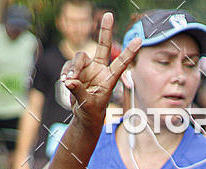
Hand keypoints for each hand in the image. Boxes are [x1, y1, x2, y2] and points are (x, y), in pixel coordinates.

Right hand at [62, 12, 140, 129]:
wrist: (84, 116)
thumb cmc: (91, 113)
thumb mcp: (88, 105)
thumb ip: (79, 92)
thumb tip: (69, 81)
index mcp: (109, 79)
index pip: (121, 63)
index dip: (129, 52)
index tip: (139, 40)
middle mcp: (100, 70)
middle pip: (103, 46)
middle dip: (105, 31)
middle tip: (109, 15)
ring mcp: (88, 69)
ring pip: (79, 58)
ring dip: (72, 69)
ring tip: (69, 82)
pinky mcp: (76, 71)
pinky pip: (69, 66)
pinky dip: (66, 73)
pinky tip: (66, 83)